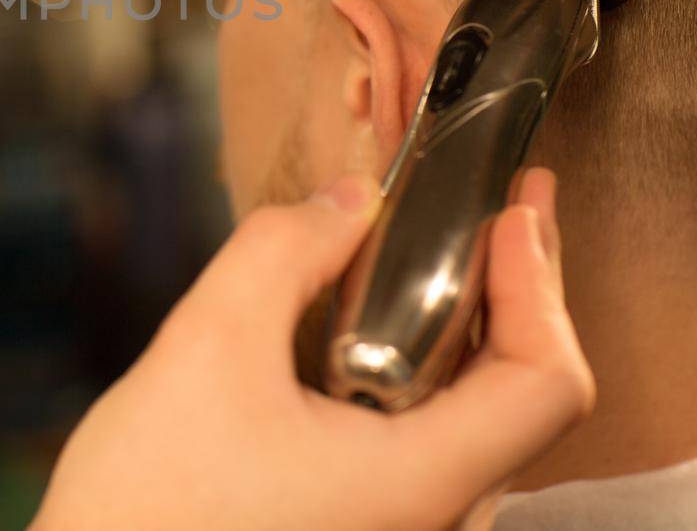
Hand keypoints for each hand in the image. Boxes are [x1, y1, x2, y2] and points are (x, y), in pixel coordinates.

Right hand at [32, 169, 593, 530]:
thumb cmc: (149, 501)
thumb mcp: (207, 346)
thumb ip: (284, 252)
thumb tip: (350, 199)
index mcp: (420, 482)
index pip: (547, 383)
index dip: (540, 285)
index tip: (509, 212)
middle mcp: (434, 520)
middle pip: (523, 397)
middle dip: (519, 289)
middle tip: (509, 207)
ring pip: (479, 421)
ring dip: (473, 329)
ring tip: (453, 253)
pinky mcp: (365, 530)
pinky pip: (429, 442)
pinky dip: (427, 369)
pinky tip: (383, 323)